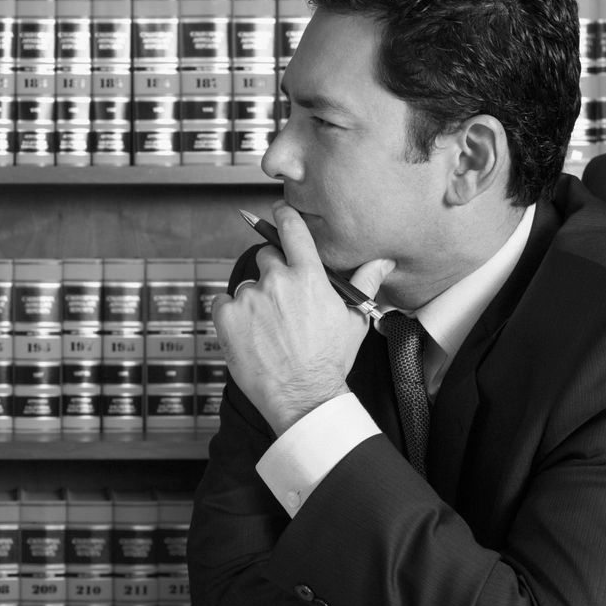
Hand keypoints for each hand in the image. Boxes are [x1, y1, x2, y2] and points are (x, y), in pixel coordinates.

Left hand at [213, 203, 394, 435]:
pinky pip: (224, 303)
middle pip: (266, 258)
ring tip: (268, 329)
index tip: (278, 210)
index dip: (284, 215)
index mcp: (309, 277)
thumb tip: (382, 261)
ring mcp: (249, 298)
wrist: (303, 395)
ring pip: (247, 286)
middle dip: (272, 274)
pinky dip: (232, 315)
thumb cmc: (330, 360)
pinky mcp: (227, 316)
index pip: (293, 231)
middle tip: (281, 303)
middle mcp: (277, 281)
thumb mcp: (353, 319)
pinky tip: (248, 334)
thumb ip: (363, 283)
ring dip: (254, 300)